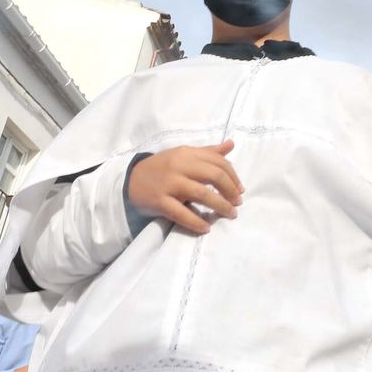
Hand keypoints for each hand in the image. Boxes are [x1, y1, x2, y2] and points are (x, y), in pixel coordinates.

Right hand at [127, 141, 243, 233]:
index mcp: (187, 153)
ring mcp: (169, 183)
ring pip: (201, 194)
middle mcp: (179, 166)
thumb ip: (208, 152)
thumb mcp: (184, 155)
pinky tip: (206, 228)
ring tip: (230, 214)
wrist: (130, 180)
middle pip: (214, 175)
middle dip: (230, 191)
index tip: (240, 190)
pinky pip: (181, 213)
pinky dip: (196, 222)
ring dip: (220, 206)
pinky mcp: (159, 201)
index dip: (234, 176)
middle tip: (238, 203)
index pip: (218, 162)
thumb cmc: (163, 168)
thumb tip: (231, 144)